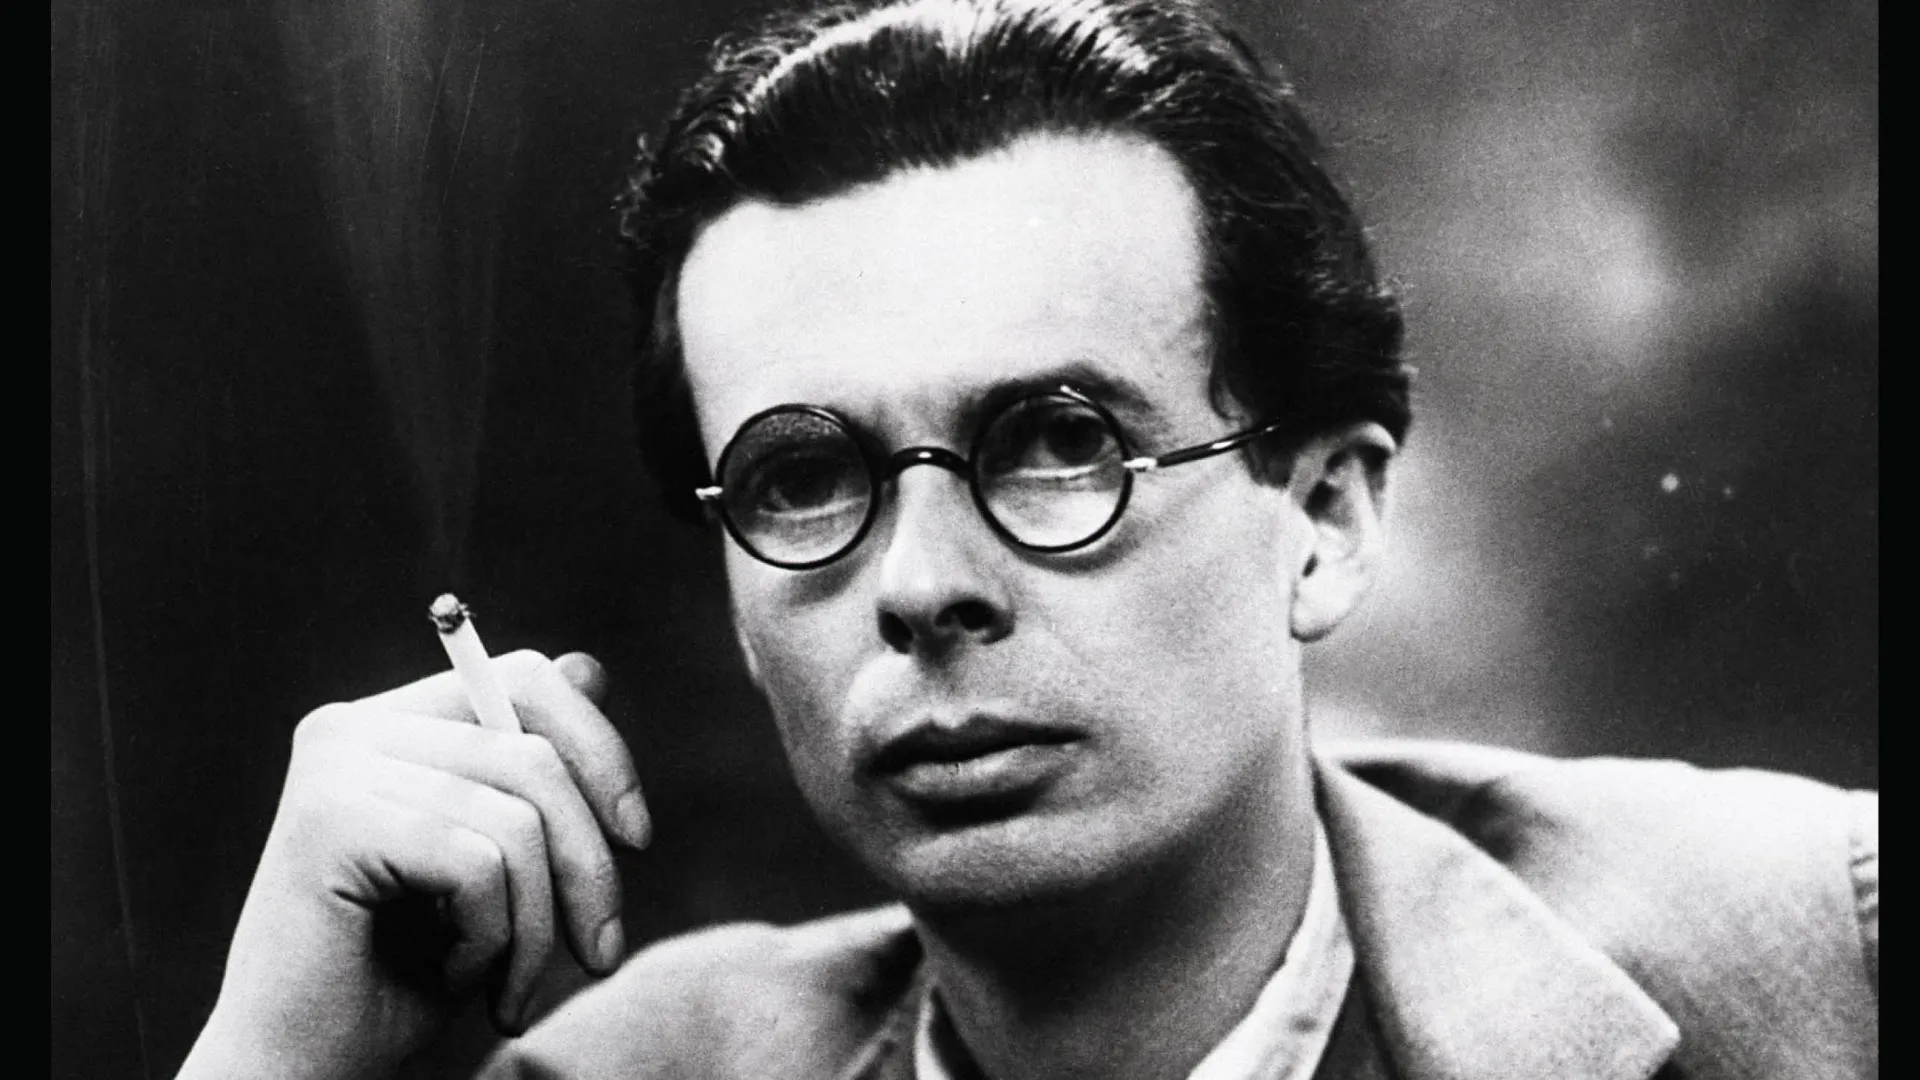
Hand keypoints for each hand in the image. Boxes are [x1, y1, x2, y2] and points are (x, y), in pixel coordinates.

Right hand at [178, 651, 650, 1079]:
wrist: (302, 1072)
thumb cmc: (404, 976)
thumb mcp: (494, 863)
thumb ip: (531, 772)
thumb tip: (593, 667)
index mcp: (389, 722)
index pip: (531, 679)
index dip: (603, 752)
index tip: (638, 839)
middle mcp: (350, 726)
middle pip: (535, 753)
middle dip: (590, 864)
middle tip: (601, 955)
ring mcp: (334, 769)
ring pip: (517, 820)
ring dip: (540, 927)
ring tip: (512, 991)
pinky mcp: (328, 824)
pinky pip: (476, 865)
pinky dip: (490, 938)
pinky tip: (452, 976)